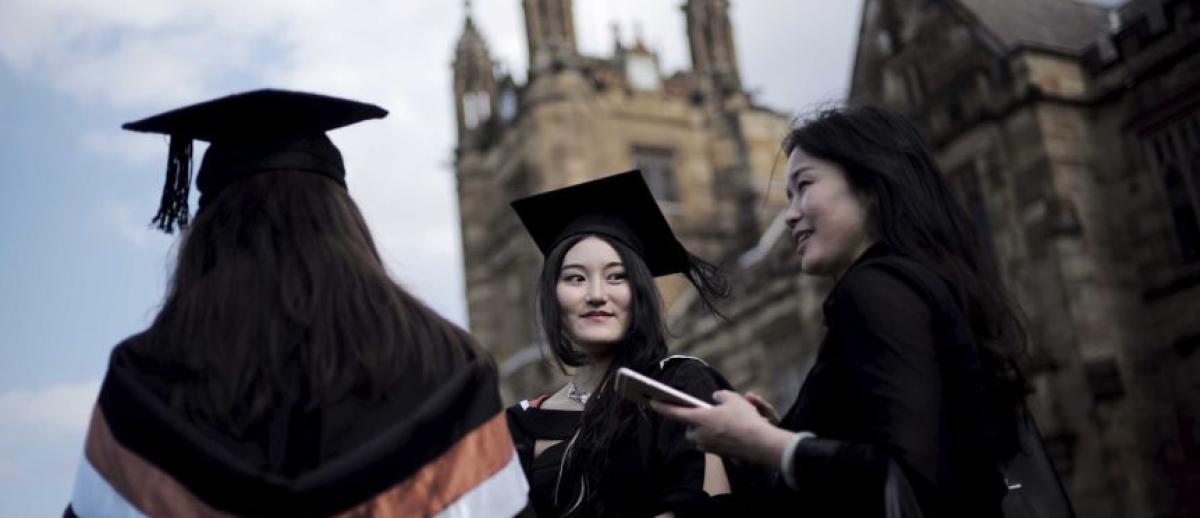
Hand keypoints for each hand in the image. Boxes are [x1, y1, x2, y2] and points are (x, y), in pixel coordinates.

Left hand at [651, 390, 795, 469]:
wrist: (760, 443)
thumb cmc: (744, 419)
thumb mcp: (733, 399)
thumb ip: (721, 396)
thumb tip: (716, 398)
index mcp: (699, 419)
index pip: (675, 412)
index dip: (662, 407)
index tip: (652, 402)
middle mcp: (700, 435)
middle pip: (689, 428)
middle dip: (694, 422)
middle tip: (706, 414)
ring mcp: (709, 447)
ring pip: (701, 437)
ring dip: (706, 430)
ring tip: (721, 422)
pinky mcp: (719, 454)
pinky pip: (713, 444)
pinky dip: (717, 437)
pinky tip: (730, 432)